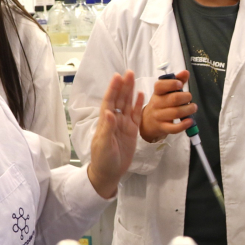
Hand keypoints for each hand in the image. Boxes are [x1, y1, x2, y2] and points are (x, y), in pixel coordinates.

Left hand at [87, 71, 144, 198]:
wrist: (110, 172)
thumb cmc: (103, 159)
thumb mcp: (104, 145)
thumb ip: (107, 128)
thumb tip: (109, 112)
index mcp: (106, 121)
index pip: (110, 101)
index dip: (113, 89)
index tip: (117, 76)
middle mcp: (114, 120)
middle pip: (120, 99)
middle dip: (123, 86)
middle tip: (129, 72)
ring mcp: (123, 124)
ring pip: (128, 104)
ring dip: (130, 92)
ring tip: (134, 78)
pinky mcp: (132, 131)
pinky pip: (136, 115)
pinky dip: (138, 105)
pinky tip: (141, 95)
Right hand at [139, 70, 196, 143]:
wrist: (147, 123)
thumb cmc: (160, 104)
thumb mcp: (165, 92)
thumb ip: (176, 81)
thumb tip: (186, 72)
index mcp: (157, 93)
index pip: (160, 86)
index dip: (171, 84)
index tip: (180, 84)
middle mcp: (156, 104)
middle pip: (173, 99)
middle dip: (185, 97)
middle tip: (189, 98)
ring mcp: (159, 116)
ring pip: (175, 113)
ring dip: (188, 109)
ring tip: (193, 108)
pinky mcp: (162, 128)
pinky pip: (173, 128)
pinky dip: (183, 125)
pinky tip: (190, 121)